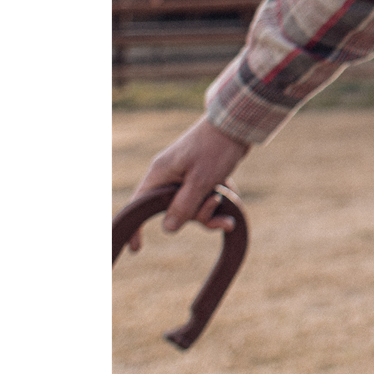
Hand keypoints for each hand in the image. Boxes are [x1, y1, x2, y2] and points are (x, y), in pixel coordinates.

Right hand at [126, 117, 250, 251]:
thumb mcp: (201, 180)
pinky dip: (219, 199)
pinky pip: (205, 197)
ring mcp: (185, 176)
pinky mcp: (201, 175)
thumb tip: (168, 229)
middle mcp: (169, 176)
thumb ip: (184, 206)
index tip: (136, 249)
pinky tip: (232, 193)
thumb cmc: (216, 148)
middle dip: (198, 214)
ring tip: (227, 194)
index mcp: (160, 175)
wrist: (238, 124)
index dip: (135, 227)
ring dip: (212, 207)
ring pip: (193, 206)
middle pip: (174, 210)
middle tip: (215, 201)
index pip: (139, 205)